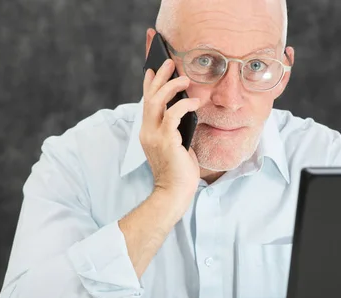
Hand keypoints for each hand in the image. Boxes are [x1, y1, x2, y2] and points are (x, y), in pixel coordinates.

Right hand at [140, 59, 200, 212]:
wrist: (175, 192)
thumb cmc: (179, 171)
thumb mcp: (176, 144)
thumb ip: (175, 128)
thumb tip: (185, 109)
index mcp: (148, 132)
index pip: (146, 102)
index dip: (149, 83)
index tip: (153, 68)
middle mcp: (147, 131)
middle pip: (149, 96)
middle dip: (159, 77)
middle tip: (170, 61)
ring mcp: (154, 136)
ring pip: (158, 101)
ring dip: (171, 86)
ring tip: (185, 78)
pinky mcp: (166, 140)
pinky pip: (173, 115)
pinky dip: (184, 105)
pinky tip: (195, 102)